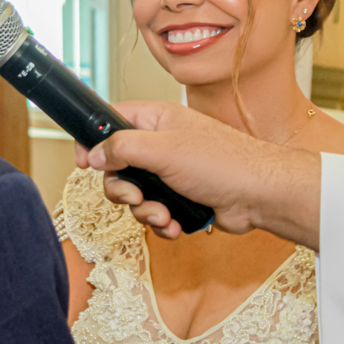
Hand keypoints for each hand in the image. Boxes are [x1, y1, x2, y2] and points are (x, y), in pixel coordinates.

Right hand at [75, 102, 320, 248]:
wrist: (259, 195)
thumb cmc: (222, 162)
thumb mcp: (163, 150)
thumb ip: (123, 147)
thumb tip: (95, 152)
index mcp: (157, 120)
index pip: (113, 119)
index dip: (94, 139)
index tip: (84, 161)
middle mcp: (162, 143)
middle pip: (118, 165)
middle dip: (122, 188)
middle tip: (134, 195)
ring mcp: (172, 172)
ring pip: (135, 193)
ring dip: (144, 210)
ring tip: (163, 213)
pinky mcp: (181, 197)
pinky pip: (154, 211)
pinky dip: (161, 221)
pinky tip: (174, 224)